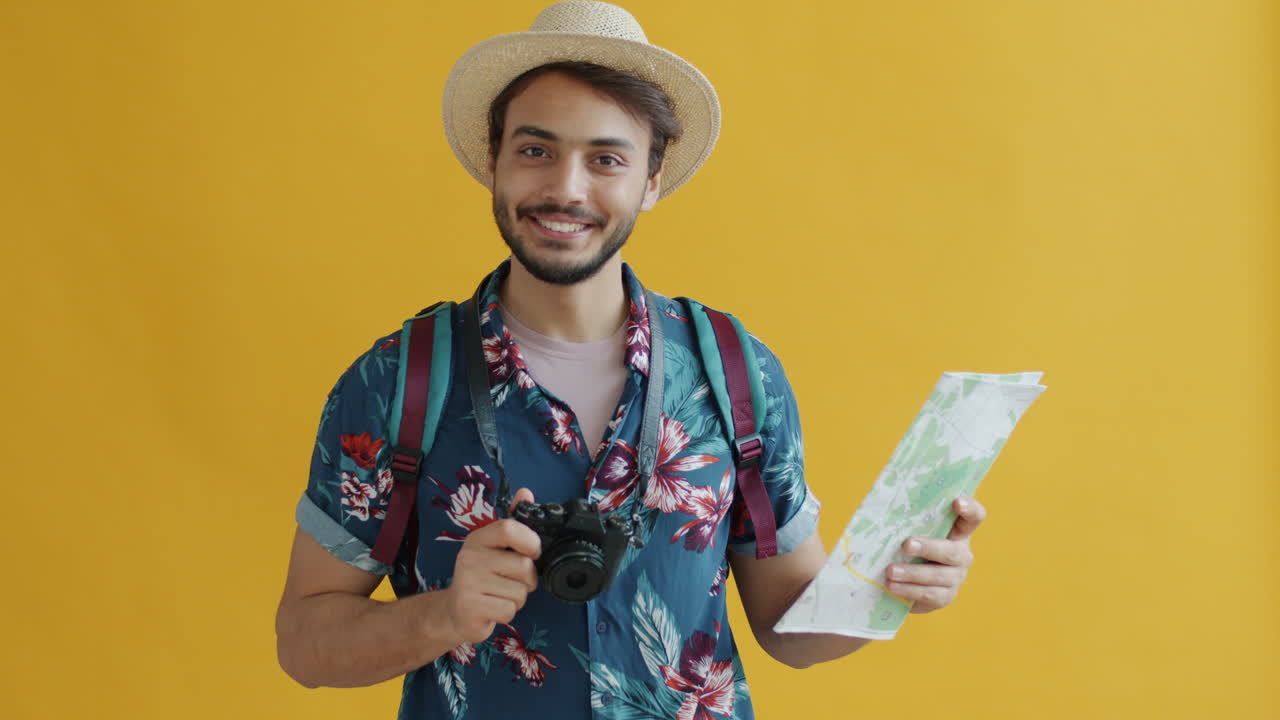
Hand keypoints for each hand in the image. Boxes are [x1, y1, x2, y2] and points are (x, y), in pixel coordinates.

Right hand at [444, 488, 541, 644]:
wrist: (455, 612)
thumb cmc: (481, 577)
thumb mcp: (494, 548)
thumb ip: (513, 522)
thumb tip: (526, 493)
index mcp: (478, 538)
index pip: (509, 528)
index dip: (530, 541)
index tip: (533, 552)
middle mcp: (469, 557)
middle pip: (523, 566)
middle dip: (528, 580)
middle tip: (512, 581)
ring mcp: (467, 582)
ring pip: (519, 592)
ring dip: (518, 598)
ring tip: (499, 595)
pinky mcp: (470, 607)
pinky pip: (509, 610)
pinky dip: (508, 612)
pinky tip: (493, 608)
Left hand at [885, 496, 985, 613]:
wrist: (907, 582)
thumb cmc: (906, 547)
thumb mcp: (909, 531)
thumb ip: (904, 520)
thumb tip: (877, 506)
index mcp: (957, 531)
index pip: (974, 517)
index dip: (970, 509)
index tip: (956, 502)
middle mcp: (961, 553)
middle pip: (953, 551)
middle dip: (929, 548)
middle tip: (906, 544)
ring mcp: (956, 577)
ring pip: (939, 575)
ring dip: (912, 573)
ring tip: (890, 571)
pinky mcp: (946, 596)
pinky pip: (929, 594)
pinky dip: (908, 590)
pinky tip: (892, 586)